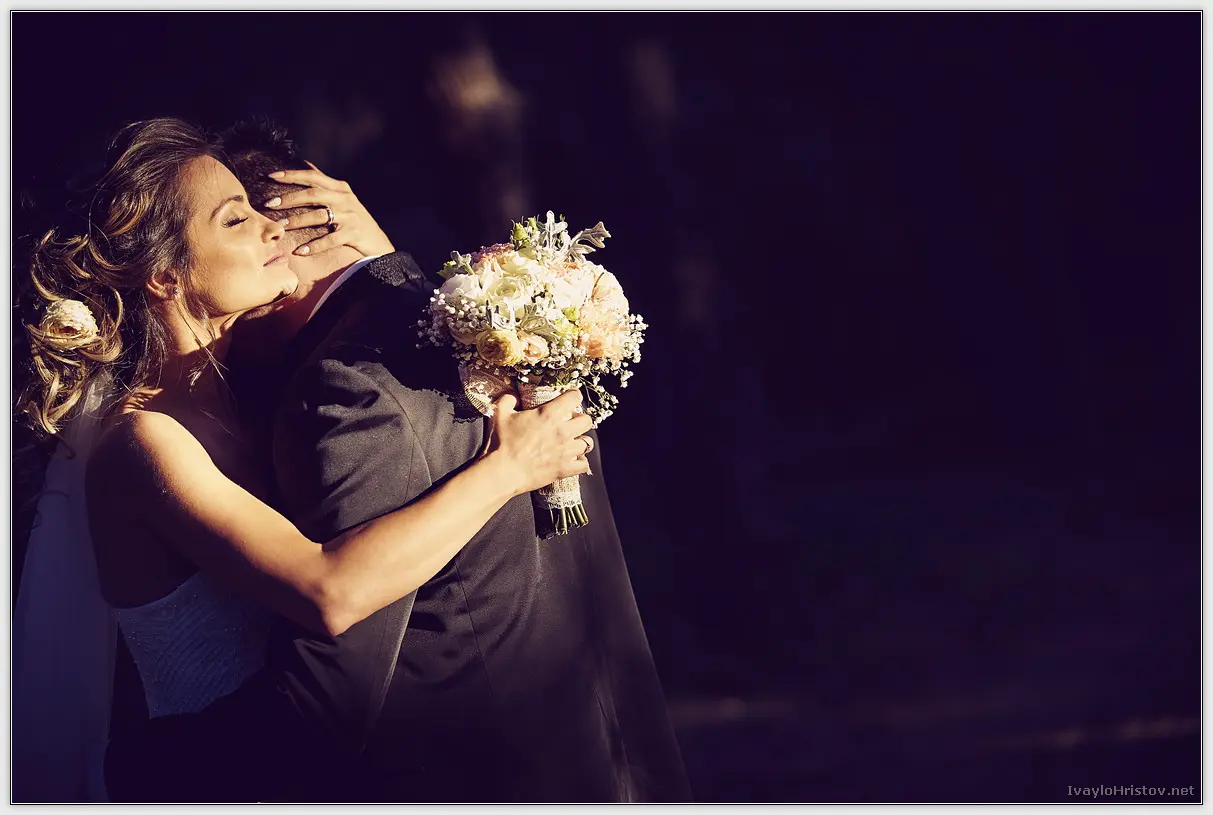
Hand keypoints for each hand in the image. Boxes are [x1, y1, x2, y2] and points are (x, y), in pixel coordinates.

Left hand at [265, 162, 394, 257]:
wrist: (378, 243)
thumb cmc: (354, 220)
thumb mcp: (342, 198)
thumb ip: (324, 183)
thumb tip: (304, 163)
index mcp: (340, 188)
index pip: (313, 176)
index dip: (291, 175)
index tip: (270, 176)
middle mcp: (345, 199)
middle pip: (313, 194)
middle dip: (289, 198)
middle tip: (269, 203)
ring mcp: (350, 217)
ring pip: (319, 216)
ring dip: (297, 221)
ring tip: (280, 226)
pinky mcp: (353, 234)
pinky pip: (330, 240)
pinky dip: (313, 246)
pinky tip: (299, 251)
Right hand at [484, 389, 593, 495]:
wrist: (502, 471)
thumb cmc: (500, 443)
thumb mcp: (500, 414)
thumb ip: (508, 399)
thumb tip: (512, 395)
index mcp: (548, 414)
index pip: (575, 397)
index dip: (574, 396)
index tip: (570, 398)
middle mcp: (562, 431)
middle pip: (587, 420)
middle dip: (580, 419)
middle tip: (571, 423)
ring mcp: (566, 451)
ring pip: (588, 443)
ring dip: (580, 442)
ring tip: (571, 443)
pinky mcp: (565, 469)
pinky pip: (584, 464)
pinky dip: (580, 462)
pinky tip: (572, 460)